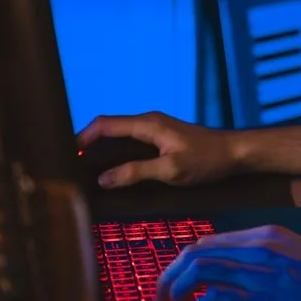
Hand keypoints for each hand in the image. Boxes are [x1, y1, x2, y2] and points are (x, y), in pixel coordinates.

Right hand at [76, 111, 240, 187]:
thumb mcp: (170, 170)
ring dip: (101, 150)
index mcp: (148, 124)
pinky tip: (111, 169)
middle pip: (108, 128)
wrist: (235, 153)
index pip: (104, 124)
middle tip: (69, 166)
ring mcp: (155, 129)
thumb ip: (136, 172)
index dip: (81, 138)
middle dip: (87, 144)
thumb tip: (103, 178)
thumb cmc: (206, 160)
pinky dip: (115, 152)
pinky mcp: (161, 139)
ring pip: (118, 136)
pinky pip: (130, 142)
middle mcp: (148, 122)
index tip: (65, 155)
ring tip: (83, 170)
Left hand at [155, 225, 300, 300]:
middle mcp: (258, 247)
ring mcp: (259, 272)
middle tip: (160, 300)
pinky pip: (214, 296)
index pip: (208, 241)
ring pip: (197, 269)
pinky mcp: (262, 299)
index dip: (182, 263)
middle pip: (194, 252)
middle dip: (168, 277)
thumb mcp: (295, 258)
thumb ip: (265, 262)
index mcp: (266, 236)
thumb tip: (235, 283)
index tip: (173, 282)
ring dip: (175, 292)